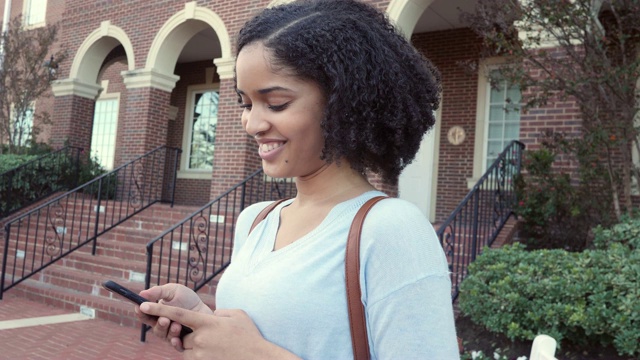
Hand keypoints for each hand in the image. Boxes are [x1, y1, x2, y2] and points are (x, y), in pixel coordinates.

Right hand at [134, 283, 211, 346]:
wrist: (204, 309)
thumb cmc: (187, 299)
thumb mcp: (173, 291)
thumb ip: (158, 292)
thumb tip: (142, 293)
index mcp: (157, 313)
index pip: (145, 315)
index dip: (140, 312)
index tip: (139, 307)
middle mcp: (162, 325)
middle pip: (155, 328)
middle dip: (158, 324)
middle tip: (164, 319)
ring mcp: (171, 334)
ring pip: (165, 336)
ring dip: (169, 331)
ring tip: (176, 324)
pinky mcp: (181, 341)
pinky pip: (176, 345)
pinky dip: (175, 343)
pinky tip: (176, 339)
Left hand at [138, 304, 299, 359]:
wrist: (257, 358)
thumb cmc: (249, 336)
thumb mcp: (236, 315)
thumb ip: (219, 312)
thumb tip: (210, 315)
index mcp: (207, 322)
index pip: (177, 314)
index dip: (158, 309)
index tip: (142, 306)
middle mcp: (200, 338)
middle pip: (182, 335)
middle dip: (192, 335)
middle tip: (212, 337)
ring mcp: (200, 354)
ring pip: (186, 349)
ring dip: (196, 347)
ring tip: (217, 346)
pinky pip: (192, 359)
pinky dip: (199, 356)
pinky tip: (216, 354)